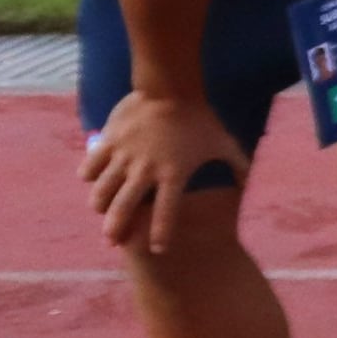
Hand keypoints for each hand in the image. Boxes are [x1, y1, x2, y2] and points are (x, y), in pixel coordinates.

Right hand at [81, 92, 237, 249]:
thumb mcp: (224, 142)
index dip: (161, 233)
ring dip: (100, 205)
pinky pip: (90, 166)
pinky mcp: (108, 142)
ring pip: (101, 191)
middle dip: (116, 230)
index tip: (158, 250)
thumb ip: (237, 164)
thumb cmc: (200, 118)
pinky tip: (91, 178)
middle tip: (112, 242)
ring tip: (100, 210)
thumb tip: (247, 180)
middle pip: (124, 209)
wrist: (171, 88)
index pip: (166, 213)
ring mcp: (124, 156)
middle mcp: (145, 170)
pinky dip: (89, 175)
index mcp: (173, 174)